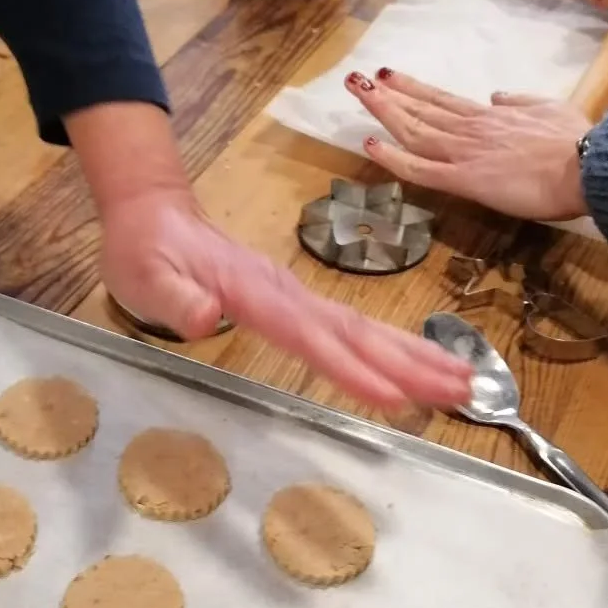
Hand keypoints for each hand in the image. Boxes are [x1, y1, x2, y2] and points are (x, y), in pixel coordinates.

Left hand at [99, 186, 472, 410]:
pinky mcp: (298, 301)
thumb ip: (174, 297)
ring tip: (463, 380)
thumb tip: (204, 318)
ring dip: (415, 355)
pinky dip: (392, 346)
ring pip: (364, 328)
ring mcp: (297, 294)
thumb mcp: (144, 274)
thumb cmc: (145, 249)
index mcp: (254, 292)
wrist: (155, 211)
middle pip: (357, 331)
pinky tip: (418, 364)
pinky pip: (353, 328)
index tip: (392, 396)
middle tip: (463, 389)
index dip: (350, 368)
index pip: (309, 335)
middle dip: (411, 362)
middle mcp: (286, 292)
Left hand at [346, 69, 591, 221]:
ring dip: (382, 111)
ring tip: (357, 94)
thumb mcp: (549, 108)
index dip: (413, 88)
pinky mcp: (464, 178)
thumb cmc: (576, 142)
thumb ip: (519, 102)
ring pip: (413, 130)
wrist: (587, 165)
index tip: (389, 76)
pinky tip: (370, 144)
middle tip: (357, 79)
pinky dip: (392, 157)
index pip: (442, 99)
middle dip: (386, 94)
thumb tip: (496, 95)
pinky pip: (419, 168)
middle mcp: (470, 129)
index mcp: (490, 115)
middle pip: (420, 109)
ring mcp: (464, 152)